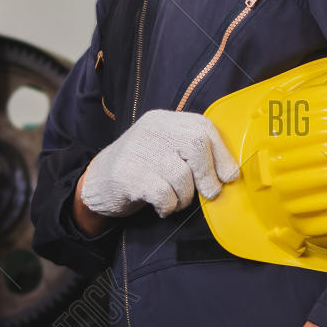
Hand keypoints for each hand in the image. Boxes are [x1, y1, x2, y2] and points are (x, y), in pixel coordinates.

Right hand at [77, 110, 238, 219]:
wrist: (97, 182)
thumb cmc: (141, 169)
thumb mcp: (164, 149)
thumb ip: (190, 152)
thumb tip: (229, 172)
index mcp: (164, 120)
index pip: (203, 127)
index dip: (222, 154)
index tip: (229, 176)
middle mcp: (152, 129)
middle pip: (196, 144)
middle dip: (208, 175)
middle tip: (208, 192)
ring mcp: (138, 150)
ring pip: (182, 176)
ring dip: (185, 197)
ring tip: (174, 200)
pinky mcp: (127, 174)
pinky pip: (163, 194)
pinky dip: (168, 206)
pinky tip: (161, 206)